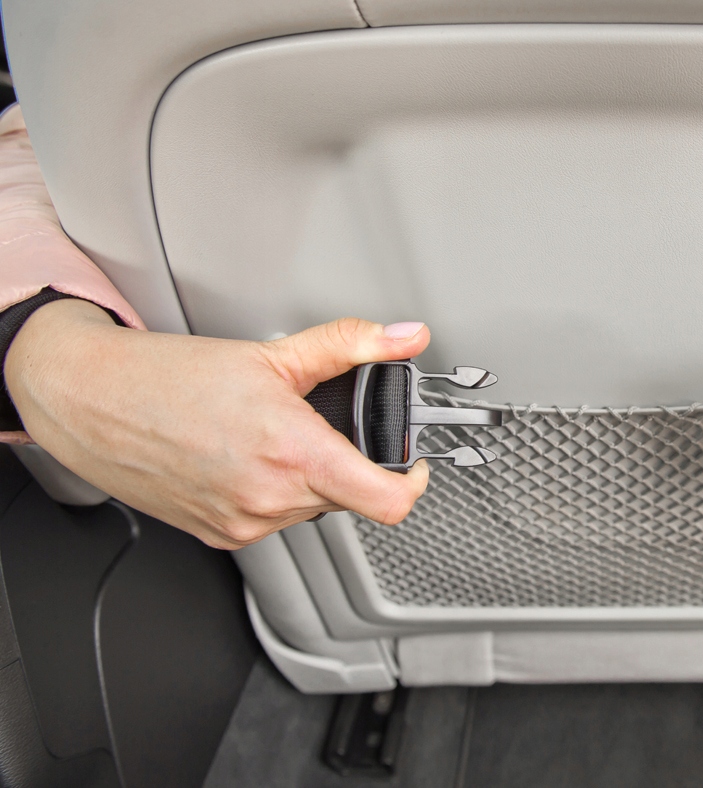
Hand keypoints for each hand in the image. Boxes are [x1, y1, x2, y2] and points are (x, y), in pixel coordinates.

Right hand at [5, 299, 430, 548]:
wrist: (91, 400)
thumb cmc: (167, 379)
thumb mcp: (273, 353)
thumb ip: (350, 345)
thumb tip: (403, 337)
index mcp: (293, 455)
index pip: (387, 502)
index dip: (413, 485)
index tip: (414, 466)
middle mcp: (271, 500)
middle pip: (348, 496)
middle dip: (347, 462)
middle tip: (322, 426)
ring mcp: (243, 523)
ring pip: (310, 508)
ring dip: (308, 477)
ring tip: (272, 435)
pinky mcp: (219, 535)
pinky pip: (272, 520)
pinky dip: (273, 491)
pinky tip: (245, 457)